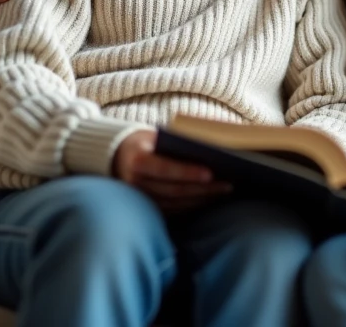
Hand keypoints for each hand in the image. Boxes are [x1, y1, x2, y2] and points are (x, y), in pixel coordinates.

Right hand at [113, 129, 231, 210]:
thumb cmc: (145, 141)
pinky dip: (193, 205)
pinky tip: (210, 198)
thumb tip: (211, 147)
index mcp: (137, 160)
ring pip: (176, 203)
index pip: (165, 169)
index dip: (188, 173)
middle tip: (227, 184)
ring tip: (224, 190)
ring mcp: (140, 199)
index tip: (210, 173)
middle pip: (174, 190)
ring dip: (202, 198)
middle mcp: (135, 182)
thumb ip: (177, 141)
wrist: (118, 156)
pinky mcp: (147, 208)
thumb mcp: (156, 135)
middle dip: (203, 188)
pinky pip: (173, 210)